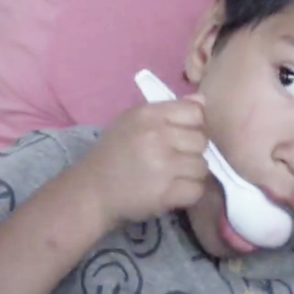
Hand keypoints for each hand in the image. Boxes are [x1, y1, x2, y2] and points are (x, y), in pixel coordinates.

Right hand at [71, 95, 208, 229]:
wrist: (92, 190)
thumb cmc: (114, 152)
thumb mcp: (133, 120)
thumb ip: (169, 110)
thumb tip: (202, 101)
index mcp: (148, 115)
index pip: (195, 112)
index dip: (193, 125)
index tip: (182, 135)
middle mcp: (157, 137)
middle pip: (201, 140)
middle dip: (192, 151)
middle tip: (175, 159)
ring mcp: (163, 166)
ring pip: (202, 166)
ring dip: (191, 173)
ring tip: (172, 175)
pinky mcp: (166, 193)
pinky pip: (197, 189)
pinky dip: (189, 192)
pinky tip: (174, 190)